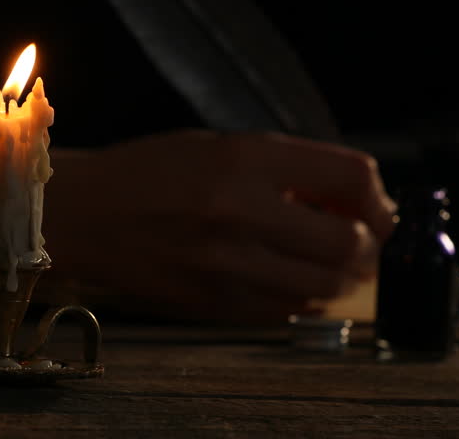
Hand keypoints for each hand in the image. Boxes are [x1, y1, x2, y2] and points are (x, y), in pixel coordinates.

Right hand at [39, 130, 395, 323]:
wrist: (80, 216)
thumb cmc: (145, 174)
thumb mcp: (217, 147)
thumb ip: (282, 169)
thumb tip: (344, 200)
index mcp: (244, 159)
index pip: (351, 175)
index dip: (378, 196)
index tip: (377, 208)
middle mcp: (240, 211)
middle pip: (349, 242)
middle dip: (369, 246)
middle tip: (361, 242)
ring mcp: (226, 265)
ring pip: (324, 285)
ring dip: (340, 277)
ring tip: (326, 263)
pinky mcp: (212, 303)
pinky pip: (285, 312)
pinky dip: (301, 299)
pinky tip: (287, 280)